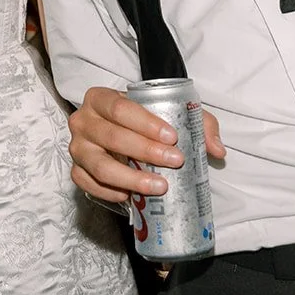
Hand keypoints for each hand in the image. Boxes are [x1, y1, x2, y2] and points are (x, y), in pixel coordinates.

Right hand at [67, 86, 225, 203]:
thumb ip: (198, 124)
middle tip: (174, 161)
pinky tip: (132, 196)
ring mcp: (78, 148)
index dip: (146, 124)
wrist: (120, 131)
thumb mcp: (172, 112)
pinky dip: (110, 192)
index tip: (172, 137)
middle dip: (145, 151)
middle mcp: (83, 121)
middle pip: (112, 137)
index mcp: (100, 98)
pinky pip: (89, 185)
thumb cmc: (143, 120)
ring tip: (159, 186)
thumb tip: (217, 150)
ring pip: (100, 166)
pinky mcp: (77, 172)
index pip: (120, 108)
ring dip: (131, 178)